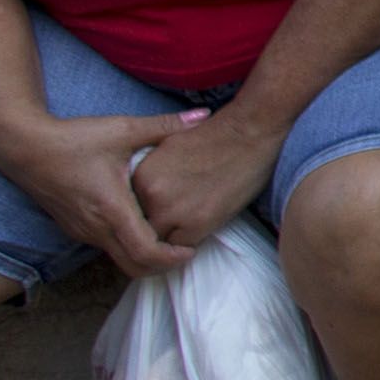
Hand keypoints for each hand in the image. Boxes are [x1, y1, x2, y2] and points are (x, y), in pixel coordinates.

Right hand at [0, 110, 185, 278]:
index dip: (171, 258)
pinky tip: (143, 226)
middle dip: (162, 265)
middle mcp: (96, 228)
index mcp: (111, 208)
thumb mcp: (123, 129)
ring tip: (169, 237)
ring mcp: (83, 231)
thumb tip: (204, 114)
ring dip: (145, 257)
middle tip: (185, 250)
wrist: (24, 147)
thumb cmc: (73, 139)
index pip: (145, 252)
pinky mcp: (75, 228)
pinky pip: (106, 247)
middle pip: (133, 266)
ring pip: (119, 259)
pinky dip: (128, 246)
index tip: (191, 249)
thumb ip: (165, 125)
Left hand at [127, 104, 287, 254]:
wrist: (248, 132)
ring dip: (172, 238)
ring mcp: (173, 211)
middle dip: (155, 228)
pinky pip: (184, 248)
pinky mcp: (198, 224)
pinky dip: (191, 242)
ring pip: (160, 242)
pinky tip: (202, 226)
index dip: (145, 213)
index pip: (130, 210)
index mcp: (140, 176)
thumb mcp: (169, 148)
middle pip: (143, 228)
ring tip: (187, 227)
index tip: (160, 212)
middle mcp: (151, 195)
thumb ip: (152, 174)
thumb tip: (146, 195)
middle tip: (173, 224)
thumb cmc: (215, 136)